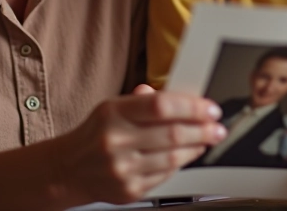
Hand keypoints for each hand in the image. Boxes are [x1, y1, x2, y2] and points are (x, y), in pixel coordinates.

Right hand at [52, 84, 226, 204]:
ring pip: (173, 157)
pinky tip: (187, 155)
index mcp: (112, 113)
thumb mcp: (111, 107)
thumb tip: (179, 96)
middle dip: (203, 129)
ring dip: (197, 147)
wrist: (69, 169)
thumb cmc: (95, 134)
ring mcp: (122, 168)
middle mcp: (116, 141)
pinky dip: (181, 165)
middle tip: (217, 127)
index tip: (210, 108)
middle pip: (173, 133)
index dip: (192, 106)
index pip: (160, 106)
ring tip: (207, 139)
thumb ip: (144, 102)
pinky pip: (165, 176)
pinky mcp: (129, 190)